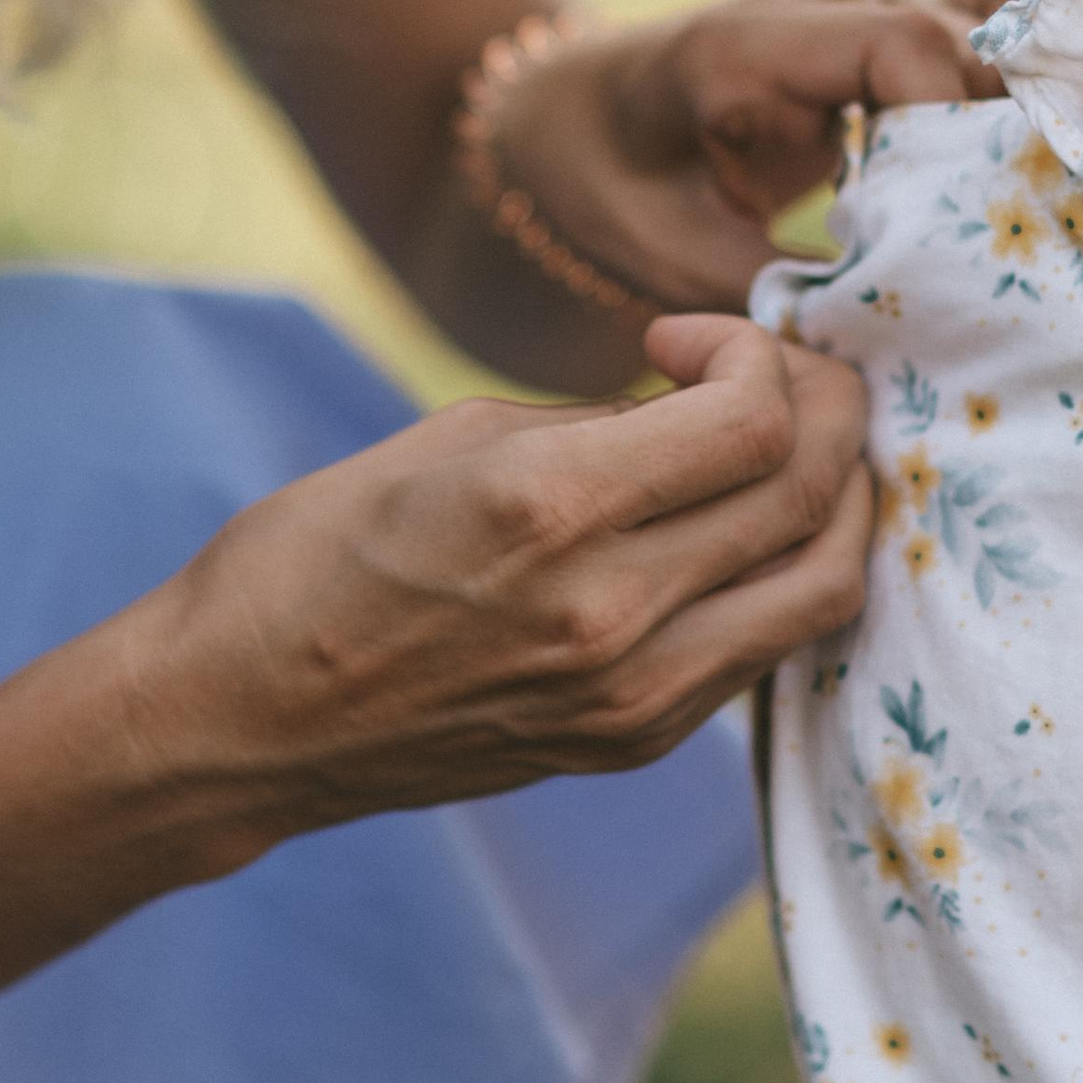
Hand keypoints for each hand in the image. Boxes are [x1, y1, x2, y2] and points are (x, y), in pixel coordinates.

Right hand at [120, 314, 872, 857]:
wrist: (240, 721)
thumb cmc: (313, 557)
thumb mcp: (450, 440)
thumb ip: (597, 422)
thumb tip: (699, 403)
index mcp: (548, 510)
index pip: (753, 423)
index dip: (754, 354)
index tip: (688, 339)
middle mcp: (610, 612)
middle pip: (808, 494)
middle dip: (826, 407)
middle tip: (784, 373)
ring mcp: (633, 694)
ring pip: (823, 585)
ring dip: (842, 496)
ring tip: (800, 446)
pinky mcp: (635, 743)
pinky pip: (769, 648)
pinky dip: (791, 572)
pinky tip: (750, 529)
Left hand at [495, 0, 1006, 310]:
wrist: (574, 116)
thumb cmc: (603, 179)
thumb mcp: (661, 248)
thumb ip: (762, 288)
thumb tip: (873, 343)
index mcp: (759, 44)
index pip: (905, 49)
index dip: (960, 126)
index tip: (970, 227)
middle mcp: (831, 9)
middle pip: (966, 49)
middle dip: (1002, 146)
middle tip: (1016, 252)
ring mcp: (871, 18)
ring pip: (988, 59)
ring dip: (1012, 141)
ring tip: (1021, 236)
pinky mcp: (896, 46)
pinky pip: (980, 55)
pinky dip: (1008, 112)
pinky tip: (1018, 187)